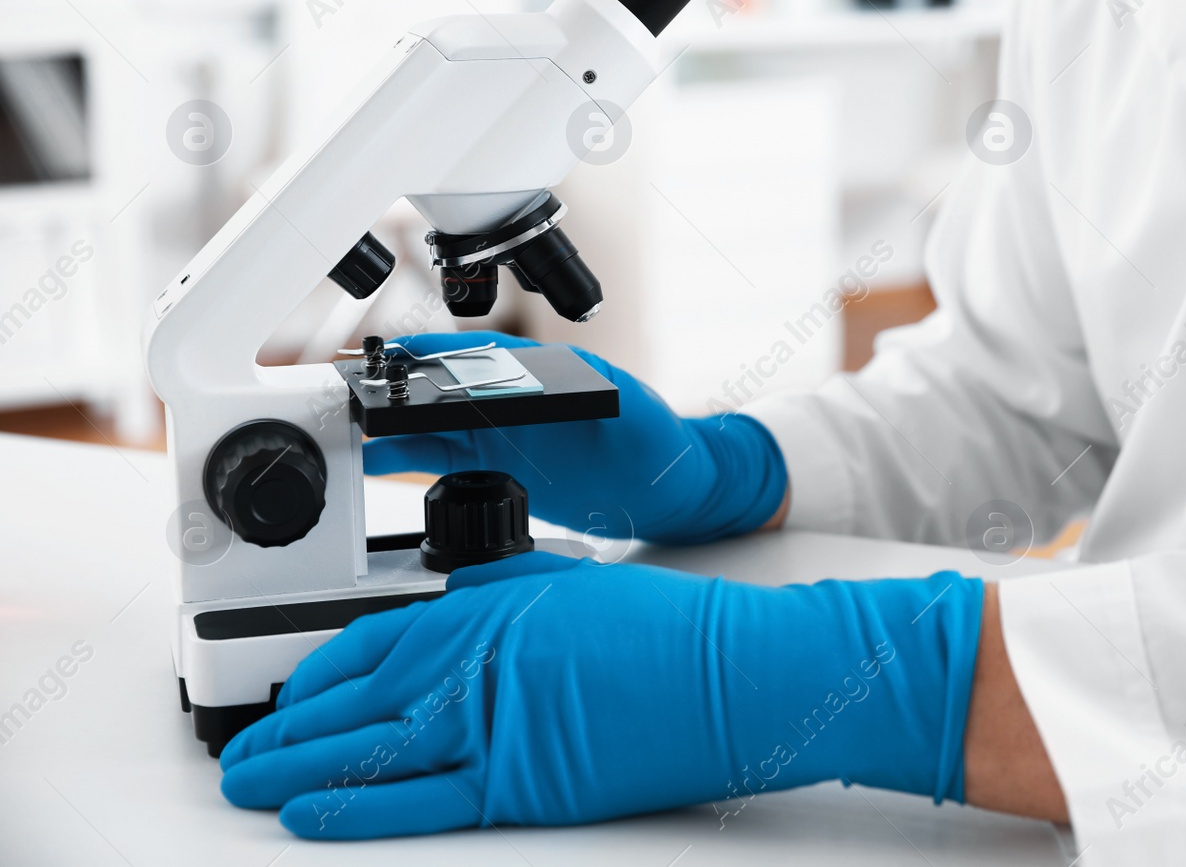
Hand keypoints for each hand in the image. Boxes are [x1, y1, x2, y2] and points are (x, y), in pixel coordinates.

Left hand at [219, 553, 984, 838]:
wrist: (727, 676)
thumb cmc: (663, 632)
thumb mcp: (569, 586)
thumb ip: (498, 594)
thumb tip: (450, 607)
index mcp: (484, 609)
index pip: (372, 640)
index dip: (317, 674)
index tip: (290, 694)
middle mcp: (474, 664)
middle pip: (356, 701)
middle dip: (289, 728)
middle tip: (244, 752)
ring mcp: (494, 727)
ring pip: (371, 752)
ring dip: (300, 770)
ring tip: (251, 788)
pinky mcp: (521, 785)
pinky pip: (421, 801)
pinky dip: (360, 809)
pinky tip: (312, 814)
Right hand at [361, 332, 786, 543]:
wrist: (670, 492)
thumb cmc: (658, 443)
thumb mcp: (634, 411)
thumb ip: (602, 393)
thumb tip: (563, 376)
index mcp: (537, 374)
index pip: (472, 355)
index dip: (429, 354)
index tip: (391, 354)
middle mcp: (509, 398)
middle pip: (435, 387)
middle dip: (388, 387)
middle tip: (343, 392)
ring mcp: (497, 431)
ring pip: (425, 422)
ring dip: (384, 422)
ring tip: (342, 426)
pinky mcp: (492, 464)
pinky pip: (435, 457)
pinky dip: (398, 456)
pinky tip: (368, 458)